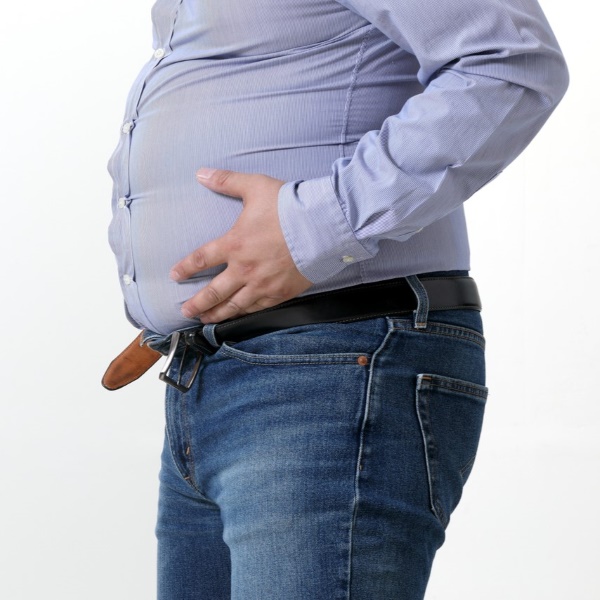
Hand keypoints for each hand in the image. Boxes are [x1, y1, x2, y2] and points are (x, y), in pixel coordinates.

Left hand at [170, 168, 311, 322]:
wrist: (321, 227)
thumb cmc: (289, 207)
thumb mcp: (255, 187)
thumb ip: (226, 181)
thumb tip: (202, 173)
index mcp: (234, 244)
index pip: (202, 259)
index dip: (186, 268)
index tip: (175, 275)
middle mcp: (244, 269)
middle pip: (214, 292)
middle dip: (197, 303)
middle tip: (186, 311)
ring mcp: (262, 284)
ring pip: (234, 305)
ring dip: (217, 314)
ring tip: (207, 320)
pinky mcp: (280, 293)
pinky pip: (258, 308)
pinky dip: (245, 313)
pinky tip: (239, 315)